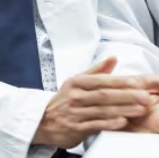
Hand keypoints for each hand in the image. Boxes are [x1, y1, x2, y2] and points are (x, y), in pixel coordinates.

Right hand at [33, 57, 156, 148]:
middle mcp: (75, 97)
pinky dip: (109, 124)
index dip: (120, 81)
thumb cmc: (63, 101)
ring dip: (123, 110)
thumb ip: (96, 71)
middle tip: (145, 97)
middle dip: (126, 96)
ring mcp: (75, 113)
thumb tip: (113, 58)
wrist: (42, 121)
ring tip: (140, 109)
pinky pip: (94, 125)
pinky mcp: (75, 128)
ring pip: (102, 110)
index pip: (100, 80)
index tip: (137, 83)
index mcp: (76, 83)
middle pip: (103, 95)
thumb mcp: (75, 82)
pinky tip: (122, 122)